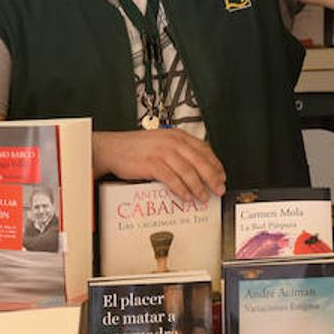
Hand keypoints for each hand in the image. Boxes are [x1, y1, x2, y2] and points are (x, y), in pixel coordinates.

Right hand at [93, 128, 225, 203]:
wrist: (112, 149)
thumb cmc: (136, 148)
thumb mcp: (162, 142)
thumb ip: (179, 150)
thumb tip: (197, 167)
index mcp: (177, 135)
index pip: (204, 150)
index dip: (215, 164)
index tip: (222, 176)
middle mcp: (172, 142)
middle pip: (200, 162)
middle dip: (212, 178)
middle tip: (219, 189)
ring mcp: (162, 152)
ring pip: (188, 172)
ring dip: (198, 187)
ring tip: (204, 197)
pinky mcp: (152, 164)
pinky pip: (172, 179)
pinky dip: (182, 190)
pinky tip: (186, 197)